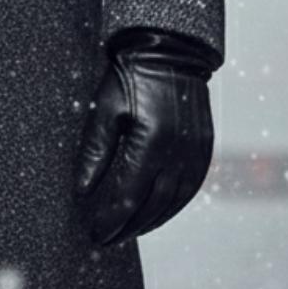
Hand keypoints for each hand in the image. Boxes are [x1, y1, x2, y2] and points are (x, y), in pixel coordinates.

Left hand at [74, 28, 215, 245]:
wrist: (169, 50)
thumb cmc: (130, 76)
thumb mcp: (104, 110)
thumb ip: (94, 152)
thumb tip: (81, 190)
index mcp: (151, 142)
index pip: (128, 196)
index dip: (110, 219)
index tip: (93, 233)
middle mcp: (178, 152)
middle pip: (152, 206)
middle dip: (127, 226)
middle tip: (106, 239)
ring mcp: (196, 151)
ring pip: (174, 202)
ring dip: (151, 221)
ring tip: (128, 231)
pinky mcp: (205, 147)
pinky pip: (190, 188)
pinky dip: (172, 206)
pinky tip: (156, 212)